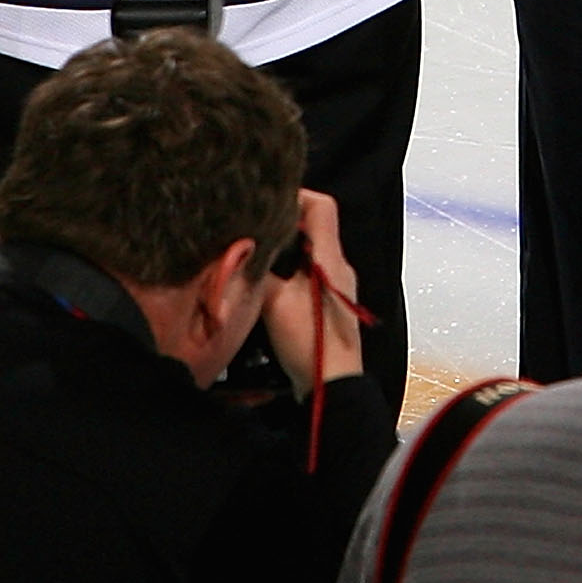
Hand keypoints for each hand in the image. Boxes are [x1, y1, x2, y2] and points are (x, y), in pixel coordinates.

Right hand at [258, 189, 365, 396]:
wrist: (332, 387)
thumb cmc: (308, 341)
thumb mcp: (275, 302)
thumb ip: (260, 269)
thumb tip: (243, 248)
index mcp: (330, 257)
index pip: (322, 206)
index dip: (295, 196)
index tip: (266, 204)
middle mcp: (338, 265)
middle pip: (313, 228)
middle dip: (282, 225)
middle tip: (251, 230)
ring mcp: (336, 286)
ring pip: (308, 252)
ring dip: (283, 251)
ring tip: (253, 255)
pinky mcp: (328, 304)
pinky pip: (308, 273)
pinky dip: (288, 271)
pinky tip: (265, 283)